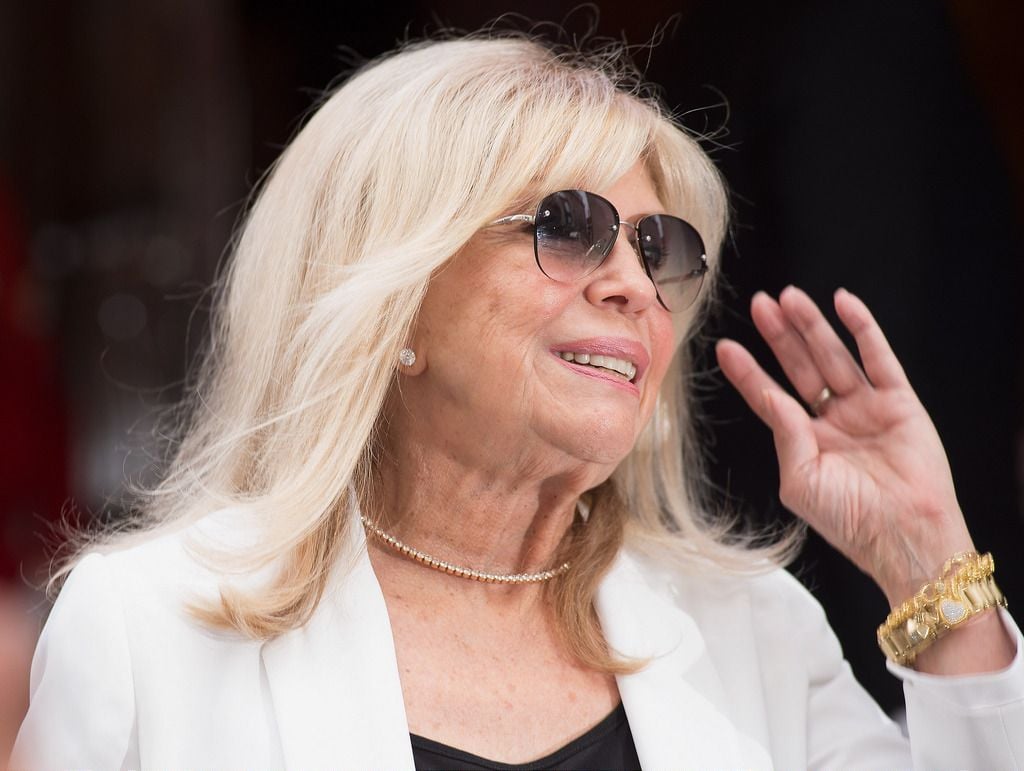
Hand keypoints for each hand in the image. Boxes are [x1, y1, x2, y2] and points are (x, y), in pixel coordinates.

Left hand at [716, 286, 973, 603]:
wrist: (903, 536)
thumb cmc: (850, 521)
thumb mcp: (801, 481)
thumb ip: (786, 436)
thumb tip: (772, 398)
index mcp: (807, 442)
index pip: (771, 397)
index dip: (749, 373)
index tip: (725, 348)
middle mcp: (835, 420)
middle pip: (801, 367)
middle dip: (779, 336)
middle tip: (759, 305)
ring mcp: (867, 408)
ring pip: (834, 356)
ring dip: (812, 325)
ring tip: (788, 297)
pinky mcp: (900, 402)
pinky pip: (878, 357)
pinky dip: (863, 328)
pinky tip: (843, 303)